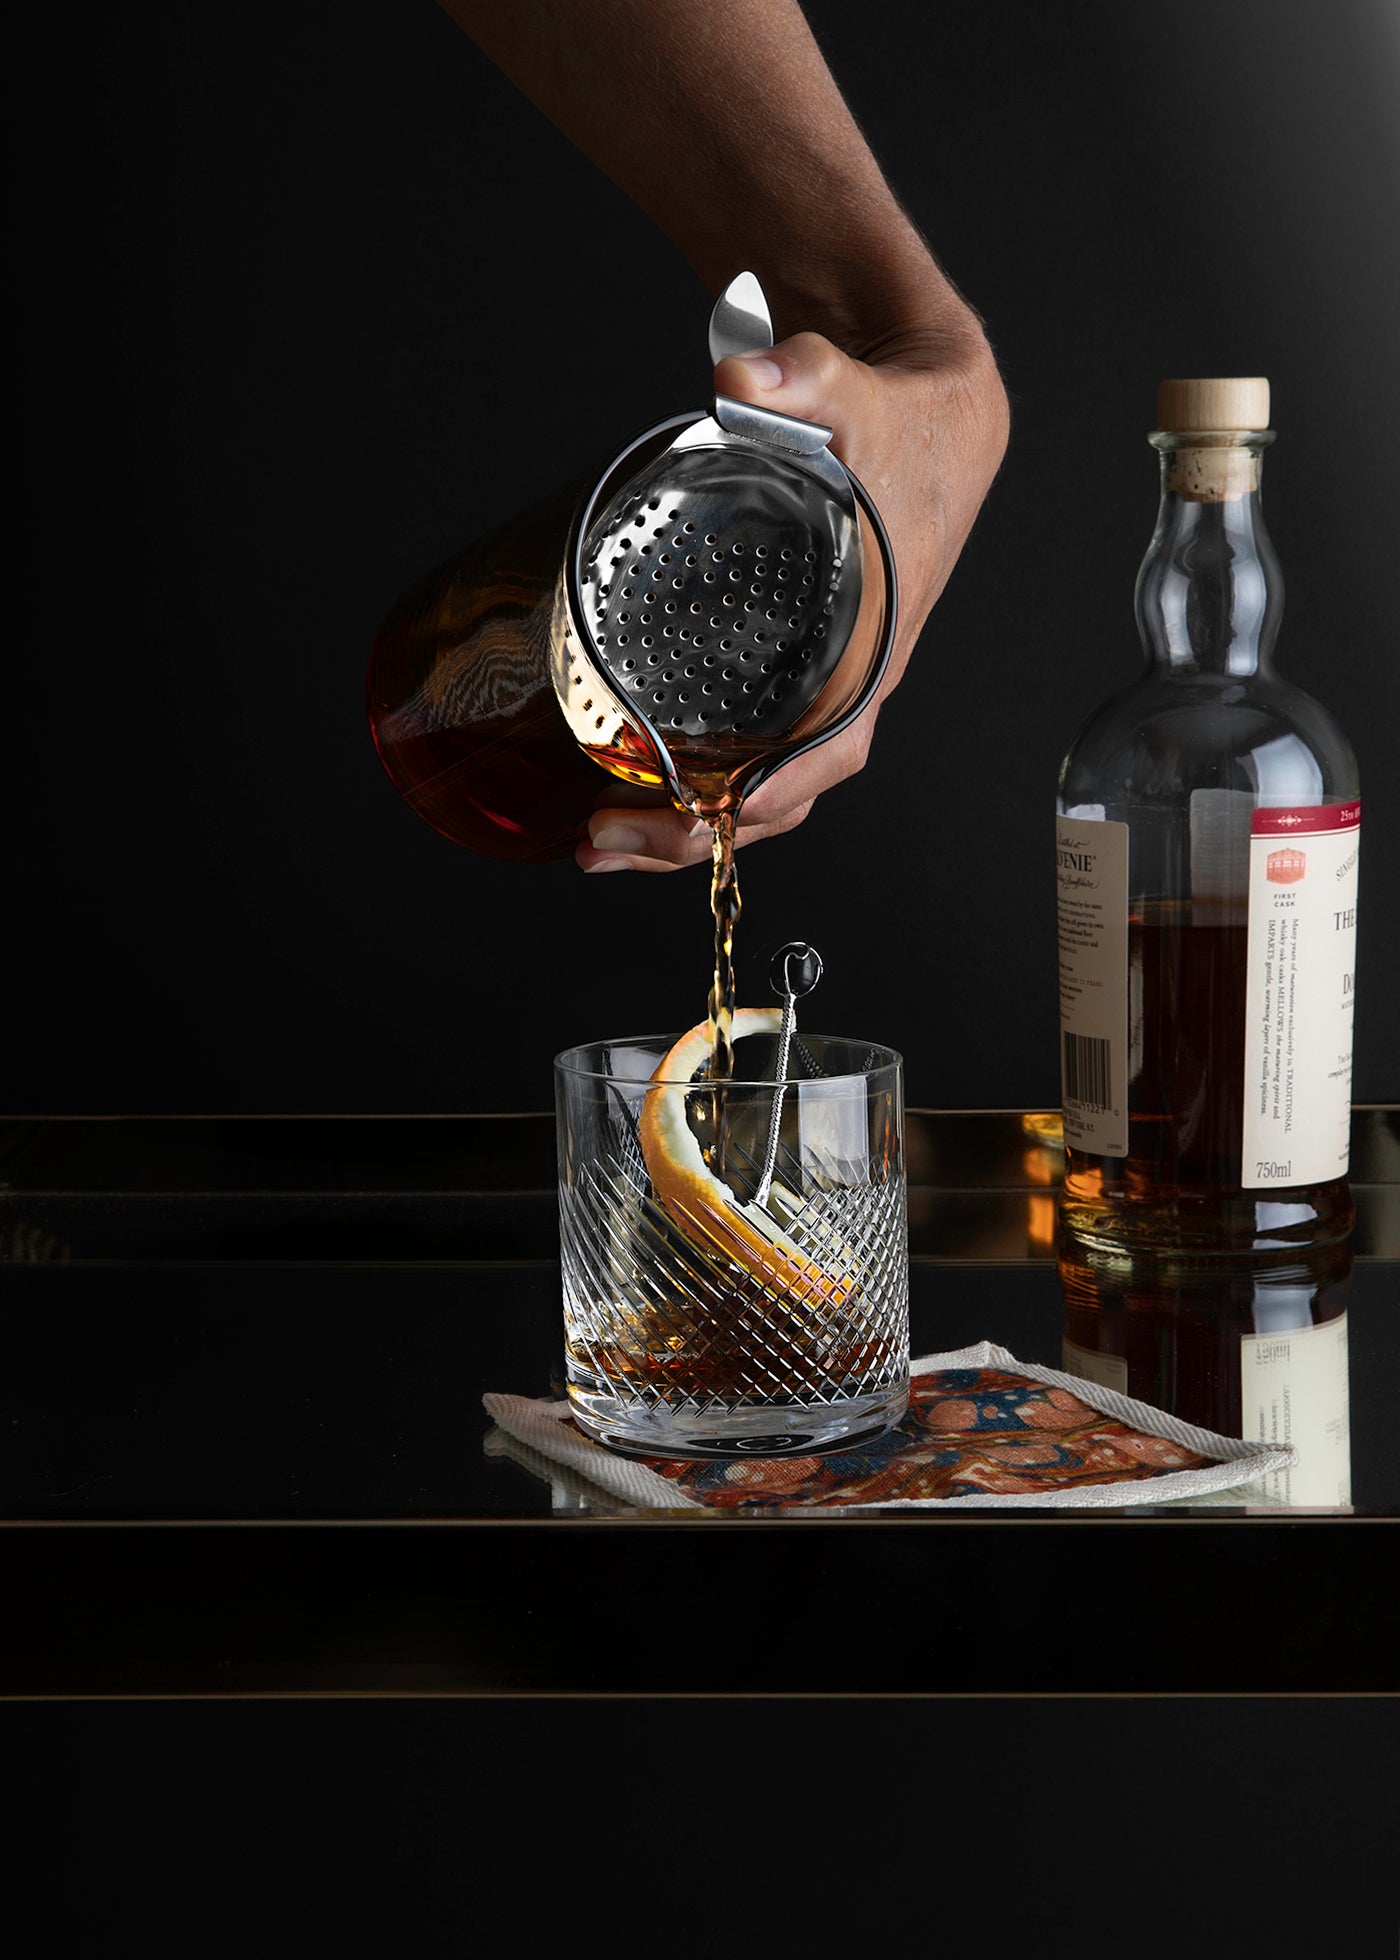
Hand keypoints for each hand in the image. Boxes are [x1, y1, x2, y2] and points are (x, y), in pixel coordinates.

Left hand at [578, 308, 1008, 870]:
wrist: (933, 422)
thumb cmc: (907, 429)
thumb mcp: (859, 398)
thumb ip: (807, 379)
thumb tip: (744, 376)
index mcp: (869, 653)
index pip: (820, 759)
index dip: (755, 801)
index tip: (687, 821)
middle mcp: (842, 687)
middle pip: (769, 800)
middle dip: (685, 836)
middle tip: (598, 840)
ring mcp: (810, 686)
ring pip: (748, 787)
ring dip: (675, 823)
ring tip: (595, 838)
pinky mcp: (781, 671)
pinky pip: (737, 749)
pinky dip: (683, 779)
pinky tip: (623, 783)